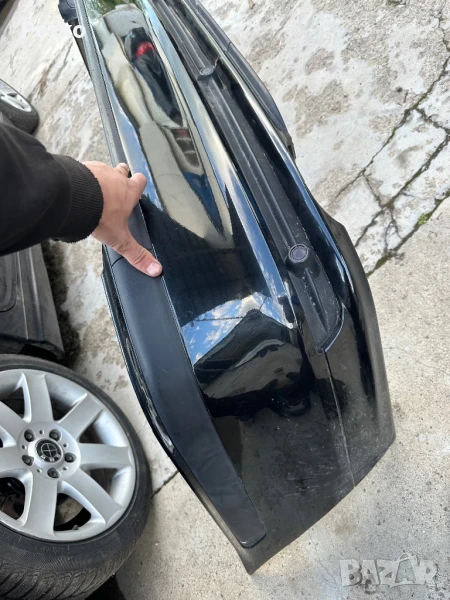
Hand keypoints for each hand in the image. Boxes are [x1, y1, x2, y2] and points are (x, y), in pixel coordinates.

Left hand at [84, 161, 161, 276]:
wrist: (76, 198)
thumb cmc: (100, 214)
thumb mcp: (119, 239)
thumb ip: (136, 253)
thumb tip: (155, 269)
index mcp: (129, 191)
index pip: (140, 181)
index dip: (138, 184)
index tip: (136, 189)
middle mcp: (115, 177)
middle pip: (122, 170)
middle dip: (121, 176)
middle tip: (115, 188)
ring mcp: (97, 169)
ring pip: (102, 169)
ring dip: (100, 177)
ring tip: (94, 191)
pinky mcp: (80, 167)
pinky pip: (83, 169)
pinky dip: (82, 177)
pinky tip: (78, 189)